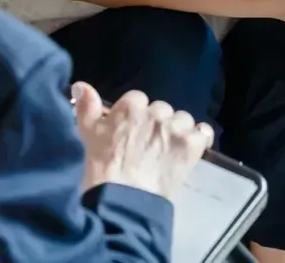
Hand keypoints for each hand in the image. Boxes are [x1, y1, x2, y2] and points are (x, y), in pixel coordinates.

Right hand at [73, 84, 213, 198]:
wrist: (122, 199)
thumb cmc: (102, 167)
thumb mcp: (87, 133)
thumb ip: (87, 106)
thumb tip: (81, 85)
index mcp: (131, 105)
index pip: (138, 100)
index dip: (135, 117)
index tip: (131, 133)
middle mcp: (156, 111)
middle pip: (162, 110)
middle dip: (156, 124)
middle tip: (147, 146)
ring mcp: (175, 128)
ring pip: (183, 120)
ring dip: (177, 132)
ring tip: (167, 151)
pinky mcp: (191, 146)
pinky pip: (203, 133)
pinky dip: (200, 139)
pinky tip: (191, 149)